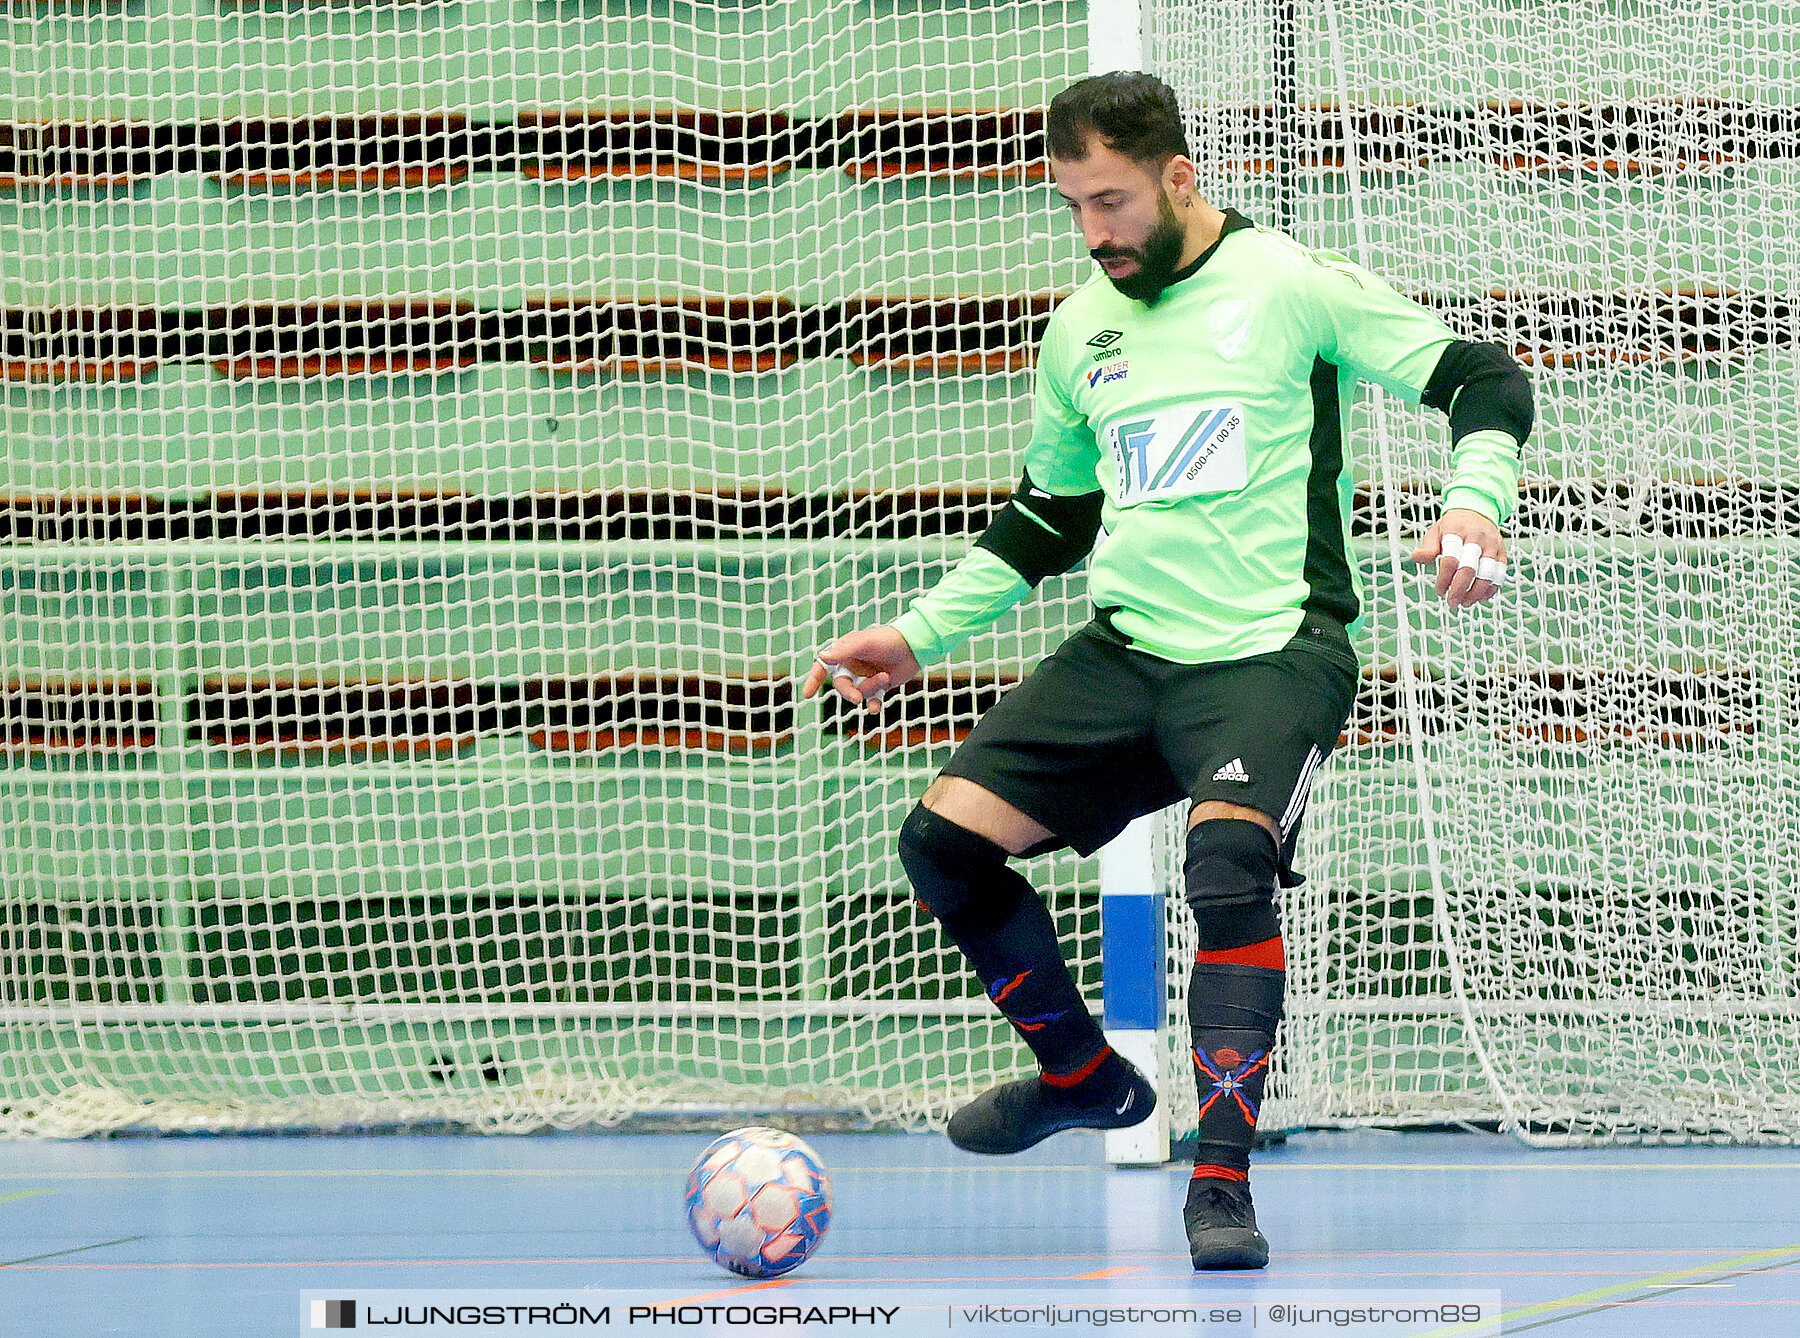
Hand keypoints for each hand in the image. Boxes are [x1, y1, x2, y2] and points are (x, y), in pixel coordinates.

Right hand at [799, 626, 922, 713]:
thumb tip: (822, 657)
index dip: (813, 680)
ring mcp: (866, 677)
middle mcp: (853, 666)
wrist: (914, 646)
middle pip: (842, 686)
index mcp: (844, 653)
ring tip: (885, 677)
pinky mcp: (880, 686)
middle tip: (858, 698)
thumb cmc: (887, 639)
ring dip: (870, 689)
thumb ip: (843, 651)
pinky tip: (877, 709)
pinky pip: (872, 700)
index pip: (823, 667)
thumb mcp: (864, 643)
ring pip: (859, 693)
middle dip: (849, 693)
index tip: (807, 694)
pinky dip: (874, 705)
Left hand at [1409, 508, 1507, 609]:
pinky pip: (1500, 575)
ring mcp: (1493, 546)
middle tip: (1452, 602)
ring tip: (1465, 603)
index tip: (1439, 591)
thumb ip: (1428, 547)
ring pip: (1488, 574)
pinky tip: (1479, 597)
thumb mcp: (1436, 531)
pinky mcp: (1502, 554)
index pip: (1451, 559)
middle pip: (1470, 568)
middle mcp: (1478, 538)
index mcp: (1458, 531)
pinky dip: (1491, 589)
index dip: (1445, 579)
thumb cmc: (1454, 525)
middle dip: (1460, 589)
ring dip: (1477, 593)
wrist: (1478, 511)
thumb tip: (1416, 557)